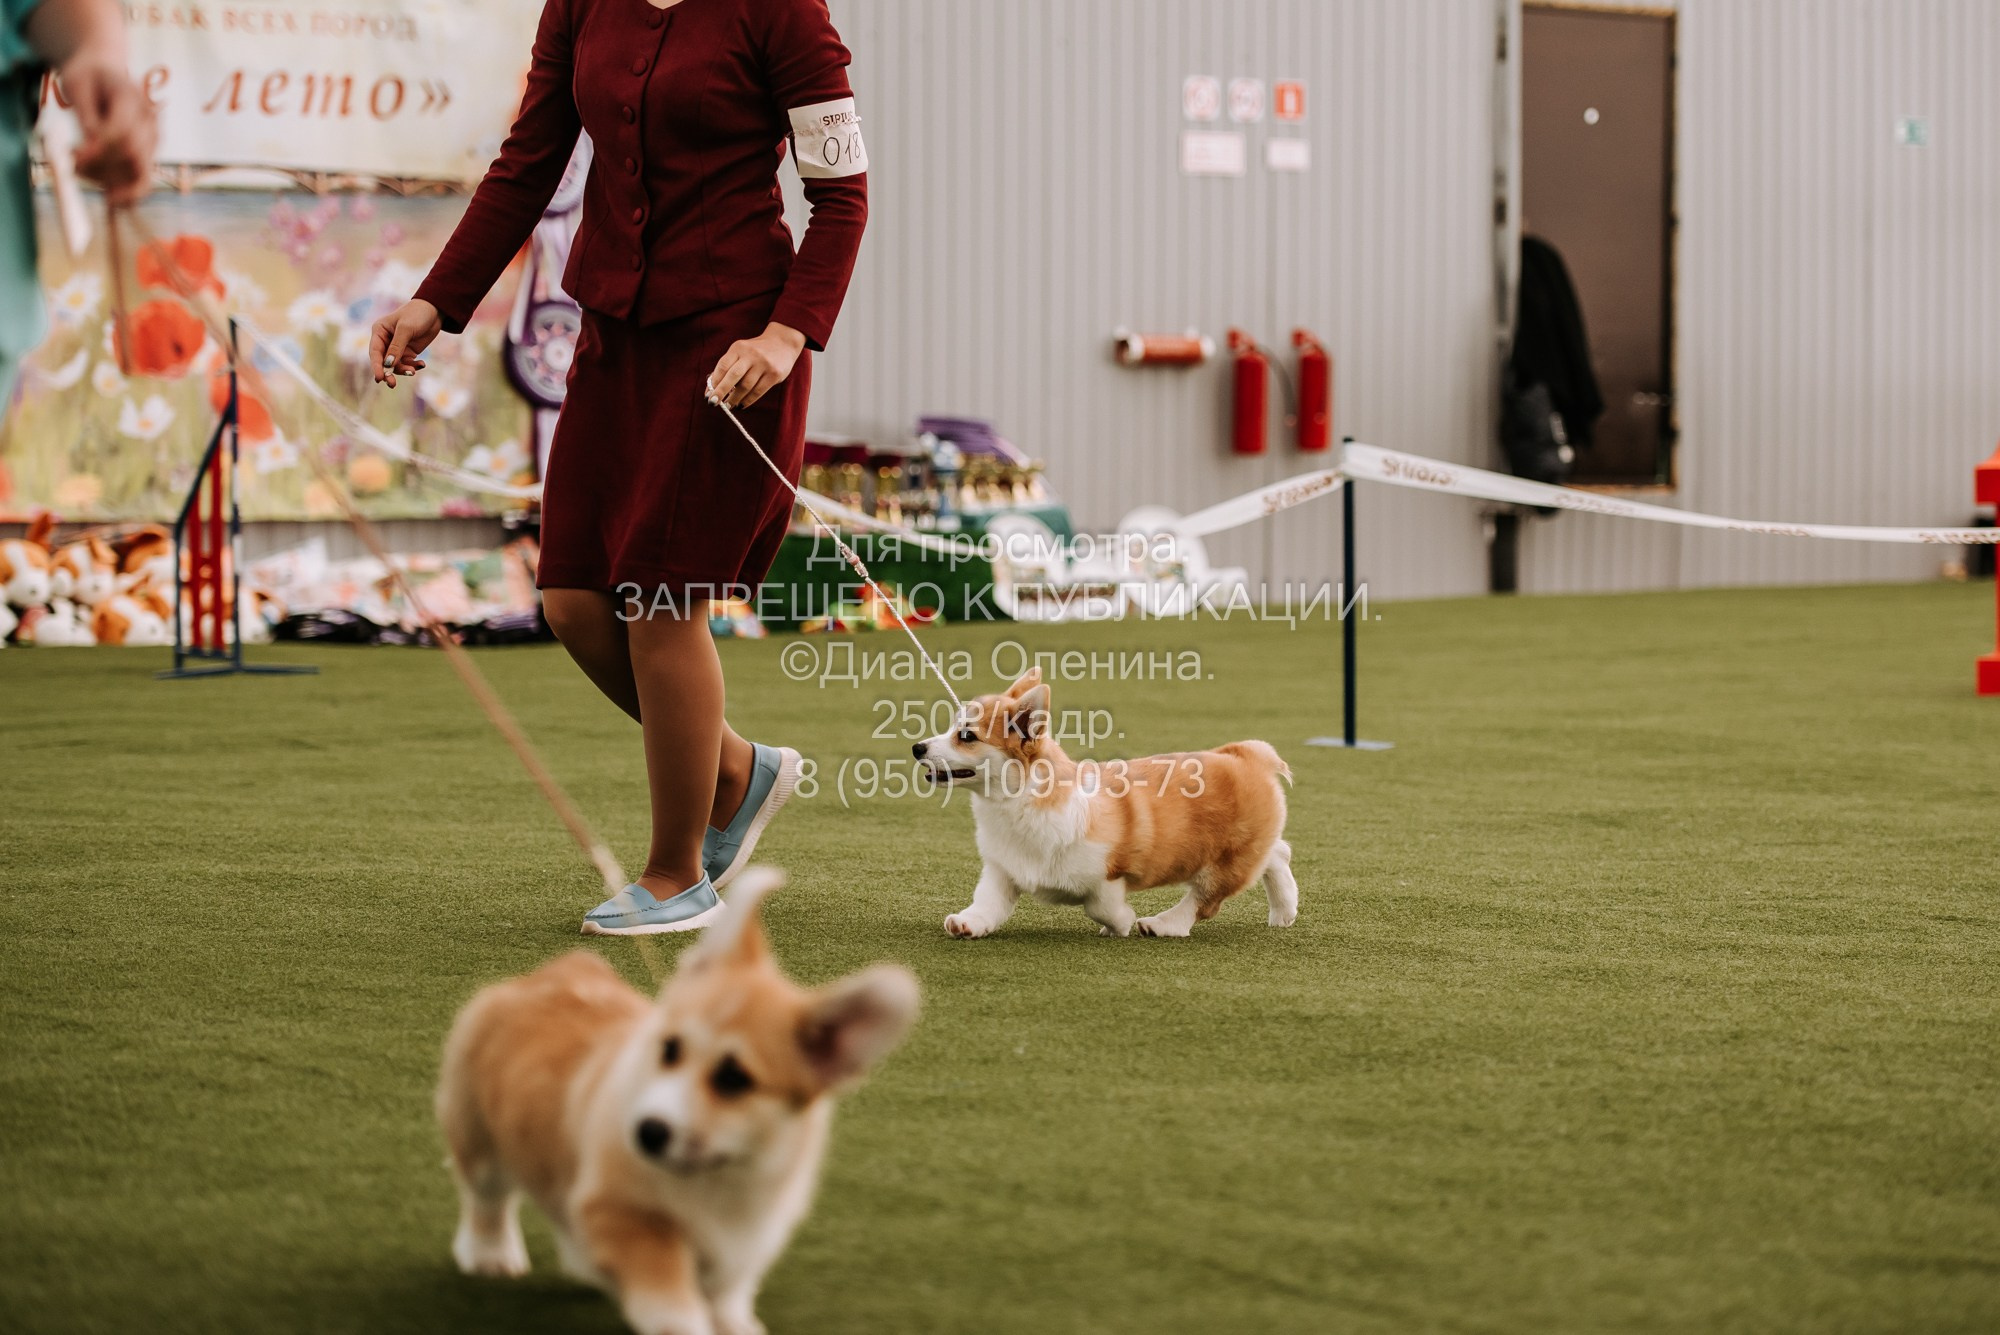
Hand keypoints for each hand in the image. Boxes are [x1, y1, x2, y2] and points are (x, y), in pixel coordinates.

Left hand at [62, 58, 154, 205]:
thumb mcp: (77, 86)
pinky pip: (141, 180)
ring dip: (110, 181)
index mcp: (131, 98)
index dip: (99, 149)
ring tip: (81, 172)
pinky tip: (107, 196)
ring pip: (140, 172)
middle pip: (134, 154)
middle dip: (103, 167)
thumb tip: (90, 145)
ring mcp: (153, 140)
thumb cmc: (88, 77)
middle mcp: (149, 122)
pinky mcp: (149, 154)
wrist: (106, 74)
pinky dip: (125, 192)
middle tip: (73, 168)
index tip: (73, 157)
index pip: (122, 131)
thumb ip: (85, 114)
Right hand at [369, 300, 441, 386]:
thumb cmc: (416, 314)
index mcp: (379, 332)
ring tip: (413, 371)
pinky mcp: (408, 352)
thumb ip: (397, 347)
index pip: (374, 352)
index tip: (379, 378)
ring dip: (403, 370)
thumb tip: (388, 364)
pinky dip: (413, 366)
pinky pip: (407, 364)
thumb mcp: (406, 329)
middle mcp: (385, 341)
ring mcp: (397, 348)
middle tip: (392, 384)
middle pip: (383, 362)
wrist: (434, 310)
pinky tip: (422, 364)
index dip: (376, 366)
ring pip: (396, 365)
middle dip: (388, 373)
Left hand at [707, 323, 805, 408]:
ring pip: (746, 386)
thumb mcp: (741, 352)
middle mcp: (751, 354)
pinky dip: (748, 400)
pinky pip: (758, 391)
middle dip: (721, 391)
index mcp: (739, 348)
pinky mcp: (774, 374)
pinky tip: (741, 404)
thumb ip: (729, 367)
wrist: (782, 342)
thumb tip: (712, 389)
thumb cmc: (755, 352)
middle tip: (714, 403)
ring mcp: (764, 364)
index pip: (723, 365)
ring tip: (729, 406)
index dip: (714, 381)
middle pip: (733, 376)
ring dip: (735, 398)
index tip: (708, 394)